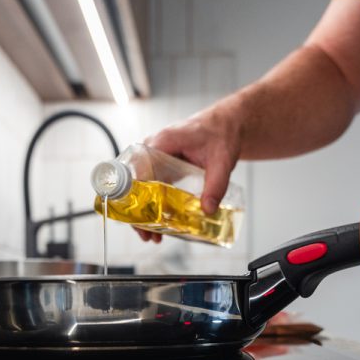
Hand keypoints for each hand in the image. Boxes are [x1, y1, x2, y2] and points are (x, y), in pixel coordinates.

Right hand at [135, 109, 242, 242]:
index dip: (138, 193)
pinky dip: (150, 204)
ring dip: (142, 211)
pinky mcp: (160, 165)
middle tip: (146, 232)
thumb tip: (208, 209)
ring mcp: (154, 156)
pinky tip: (157, 223)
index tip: (142, 215)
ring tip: (150, 234)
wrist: (224, 124)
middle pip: (135, 181)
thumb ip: (216, 185)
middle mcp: (153, 147)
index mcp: (164, 140)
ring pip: (139, 186)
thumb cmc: (221, 134)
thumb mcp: (223, 161)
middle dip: (138, 209)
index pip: (141, 168)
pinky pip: (148, 186)